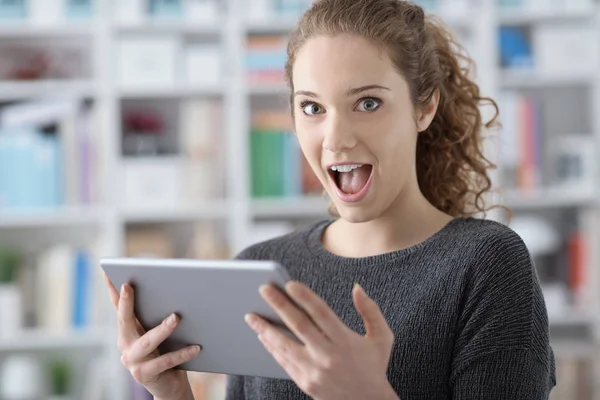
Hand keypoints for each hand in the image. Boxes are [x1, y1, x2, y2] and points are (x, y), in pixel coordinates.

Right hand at [103, 273, 199, 399]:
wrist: (169, 387)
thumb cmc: (166, 354)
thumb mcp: (158, 334)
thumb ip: (157, 316)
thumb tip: (173, 291)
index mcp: (127, 332)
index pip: (118, 308)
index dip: (113, 291)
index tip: (109, 273)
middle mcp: (125, 345)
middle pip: (124, 321)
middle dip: (126, 303)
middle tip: (129, 286)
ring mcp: (132, 361)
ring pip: (147, 341)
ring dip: (162, 329)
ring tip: (176, 318)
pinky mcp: (144, 375)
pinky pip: (165, 361)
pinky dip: (182, 353)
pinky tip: (196, 347)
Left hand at [245, 282, 398, 399]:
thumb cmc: (374, 366)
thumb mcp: (382, 337)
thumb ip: (370, 310)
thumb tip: (356, 288)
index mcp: (345, 341)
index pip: (321, 313)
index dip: (304, 297)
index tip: (290, 284)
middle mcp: (328, 356)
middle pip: (298, 326)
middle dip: (279, 305)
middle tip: (263, 289)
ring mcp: (314, 371)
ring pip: (285, 345)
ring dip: (265, 328)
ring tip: (251, 315)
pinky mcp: (306, 383)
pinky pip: (284, 362)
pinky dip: (272, 347)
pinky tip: (263, 335)